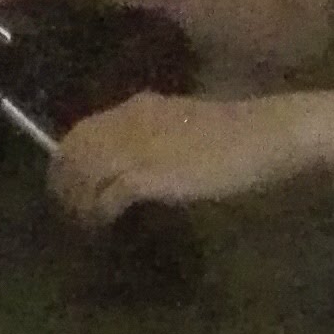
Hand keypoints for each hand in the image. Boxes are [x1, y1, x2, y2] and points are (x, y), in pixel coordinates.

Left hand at [47, 91, 304, 225]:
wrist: (269, 135)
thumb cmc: (239, 136)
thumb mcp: (186, 127)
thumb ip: (158, 138)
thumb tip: (136, 167)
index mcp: (140, 106)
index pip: (82, 130)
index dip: (68, 161)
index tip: (68, 187)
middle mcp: (131, 121)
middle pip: (74, 151)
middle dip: (64, 184)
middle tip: (69, 214)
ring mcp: (140, 147)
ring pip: (84, 174)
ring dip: (78, 203)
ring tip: (84, 226)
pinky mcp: (152, 175)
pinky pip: (107, 195)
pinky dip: (100, 214)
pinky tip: (104, 228)